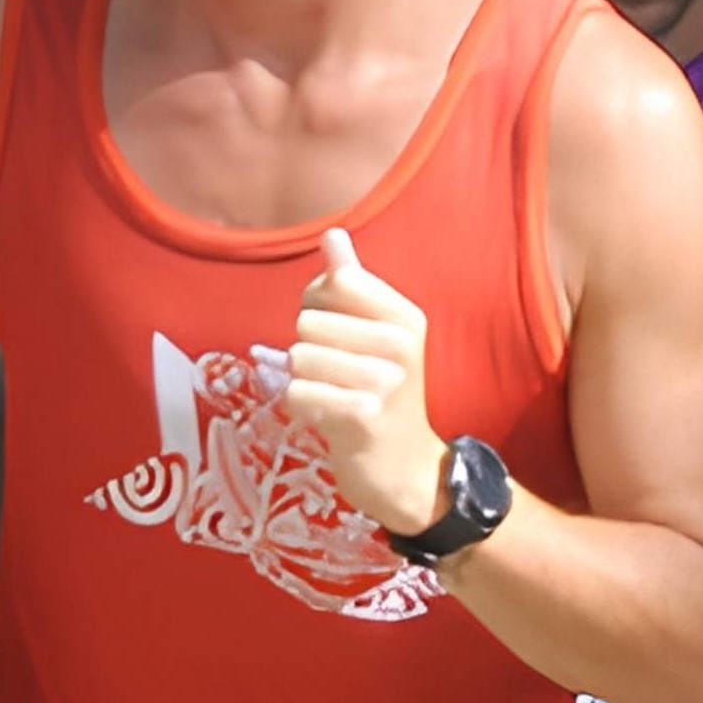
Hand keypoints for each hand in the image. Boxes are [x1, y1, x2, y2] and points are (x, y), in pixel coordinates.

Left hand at [283, 229, 444, 539]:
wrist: (405, 469)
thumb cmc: (380, 393)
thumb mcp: (373, 333)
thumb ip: (350, 283)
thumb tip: (332, 234)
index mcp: (405, 316)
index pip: (335, 281)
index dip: (317, 304)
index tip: (338, 334)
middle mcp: (401, 343)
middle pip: (308, 320)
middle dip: (308, 349)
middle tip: (336, 375)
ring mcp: (385, 382)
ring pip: (299, 358)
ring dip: (303, 381)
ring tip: (333, 396)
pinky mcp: (363, 418)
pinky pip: (298, 394)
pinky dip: (301, 408)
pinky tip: (327, 418)